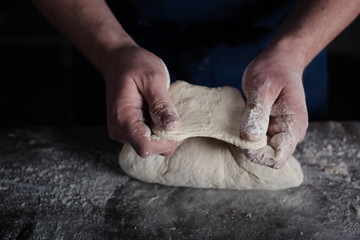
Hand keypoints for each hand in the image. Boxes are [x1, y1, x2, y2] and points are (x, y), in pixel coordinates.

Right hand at [102, 44, 181, 156]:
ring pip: (152, 145)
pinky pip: (149, 138)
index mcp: (123, 118)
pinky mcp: (130, 130)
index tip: (179, 125)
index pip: (146, 146)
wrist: (119, 60)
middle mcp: (120, 130)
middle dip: (169, 136)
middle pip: (151, 148)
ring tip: (166, 110)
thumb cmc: (135, 64)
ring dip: (165, 132)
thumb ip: (161, 103)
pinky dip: (160, 129)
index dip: (166, 141)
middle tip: (175, 113)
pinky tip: (161, 113)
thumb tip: (173, 126)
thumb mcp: (153, 78)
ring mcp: (124, 132)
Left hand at [240, 51, 307, 168]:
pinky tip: (242, 120)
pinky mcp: (271, 130)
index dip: (257, 154)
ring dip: (247, 140)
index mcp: (293, 127)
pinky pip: (257, 141)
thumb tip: (251, 138)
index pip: (276, 158)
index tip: (244, 137)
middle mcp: (289, 135)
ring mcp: (280, 133)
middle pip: (267, 157)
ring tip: (242, 119)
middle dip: (249, 147)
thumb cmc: (272, 70)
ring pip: (260, 150)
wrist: (279, 62)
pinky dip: (246, 134)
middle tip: (239, 124)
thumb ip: (257, 112)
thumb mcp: (261, 87)